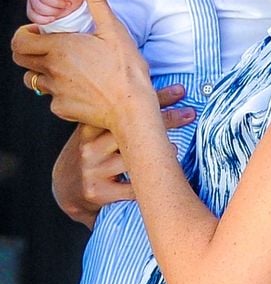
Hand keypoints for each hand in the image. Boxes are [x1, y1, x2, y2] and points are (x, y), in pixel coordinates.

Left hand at [13, 0, 157, 132]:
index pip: (19, 41)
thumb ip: (97, 0)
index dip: (25, 35)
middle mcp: (51, 70)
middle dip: (30, 51)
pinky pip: (52, 98)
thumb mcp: (114, 30)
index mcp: (59, 47)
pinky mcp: (62, 109)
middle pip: (21, 60)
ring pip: (35, 80)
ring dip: (44, 72)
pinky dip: (61, 92)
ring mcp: (55, 92)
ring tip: (67, 68)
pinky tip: (82, 88)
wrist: (132, 108)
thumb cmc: (126, 68)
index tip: (41, 32)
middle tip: (51, 47)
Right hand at [27, 0, 85, 23]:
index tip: (69, 0)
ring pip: (36, 6)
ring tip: (61, 11)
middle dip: (56, 4)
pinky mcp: (31, 7)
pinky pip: (31, 14)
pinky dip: (43, 19)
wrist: (71, 7)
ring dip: (51, 12)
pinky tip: (53, 18)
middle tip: (66, 6)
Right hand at [53, 86, 195, 226]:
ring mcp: (93, 169)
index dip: (155, 98)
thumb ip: (115, 115)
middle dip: (165, 119)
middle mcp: (89, 146)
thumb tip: (153, 93)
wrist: (67, 189)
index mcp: (90, 126)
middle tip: (189, 113)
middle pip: (132, 130)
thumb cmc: (93, 154)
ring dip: (160, 152)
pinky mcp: (98, 192)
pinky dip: (149, 182)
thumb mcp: (97, 131)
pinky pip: (132, 187)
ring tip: (174, 147)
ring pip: (133, 159)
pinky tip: (162, 175)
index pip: (124, 108)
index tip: (180, 91)